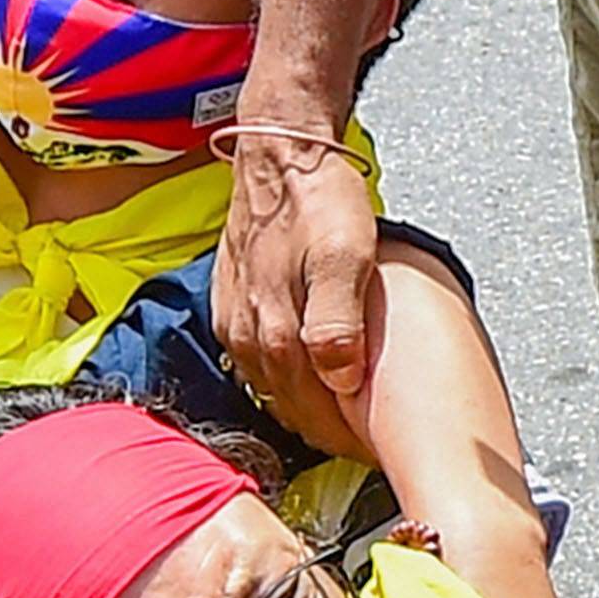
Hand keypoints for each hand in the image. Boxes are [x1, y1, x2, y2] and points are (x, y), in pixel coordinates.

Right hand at [215, 122, 384, 440]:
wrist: (281, 151)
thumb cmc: (319, 198)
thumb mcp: (347, 254)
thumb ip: (339, 322)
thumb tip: (340, 379)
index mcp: (276, 328)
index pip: (310, 408)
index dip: (342, 434)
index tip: (369, 446)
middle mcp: (246, 332)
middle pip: (288, 404)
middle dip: (323, 428)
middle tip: (359, 443)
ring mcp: (234, 318)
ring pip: (269, 384)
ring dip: (301, 405)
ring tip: (337, 418)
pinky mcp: (229, 301)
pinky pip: (253, 357)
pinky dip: (281, 376)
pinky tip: (304, 377)